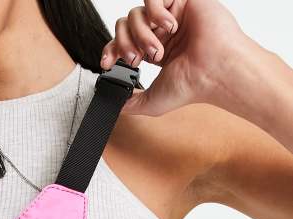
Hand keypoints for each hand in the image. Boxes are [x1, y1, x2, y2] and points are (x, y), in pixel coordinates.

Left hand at [101, 0, 247, 115]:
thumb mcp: (152, 102)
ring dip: (141, 35)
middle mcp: (161, 32)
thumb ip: (131, 103)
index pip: (123, 42)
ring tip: (157, 50)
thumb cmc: (191, 86)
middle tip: (136, 60)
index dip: (111, 50)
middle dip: (124, 44)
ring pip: (136, 14)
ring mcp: (170, 15)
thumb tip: (115, 104)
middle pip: (125, 25)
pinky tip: (169, 27)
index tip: (107, 64)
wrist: (213, 71)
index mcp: (154, 50)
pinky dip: (155, 12)